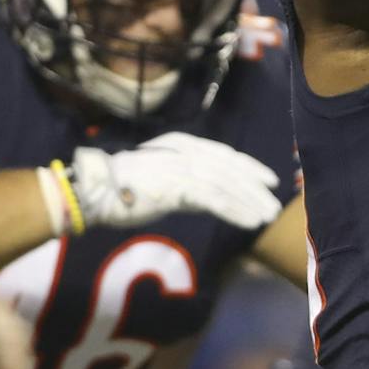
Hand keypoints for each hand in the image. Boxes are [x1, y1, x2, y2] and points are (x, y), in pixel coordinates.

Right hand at [64, 133, 281, 231]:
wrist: (94, 190)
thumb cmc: (122, 188)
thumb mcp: (161, 178)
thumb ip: (186, 183)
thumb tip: (211, 197)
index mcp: (181, 145)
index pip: (223, 154)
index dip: (248, 167)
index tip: (268, 180)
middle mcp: (185, 152)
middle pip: (230, 169)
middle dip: (255, 187)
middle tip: (274, 203)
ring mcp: (181, 167)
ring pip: (227, 184)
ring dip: (250, 202)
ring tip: (267, 216)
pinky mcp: (177, 186)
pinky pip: (215, 200)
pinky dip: (236, 211)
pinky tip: (250, 222)